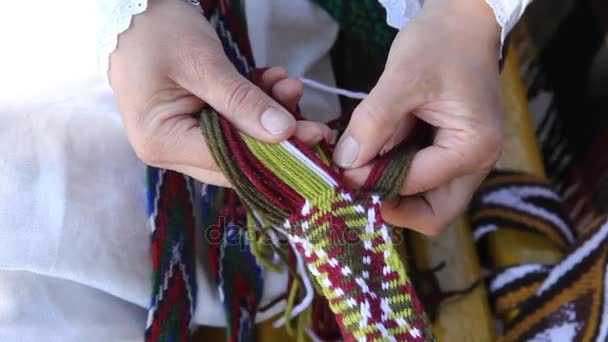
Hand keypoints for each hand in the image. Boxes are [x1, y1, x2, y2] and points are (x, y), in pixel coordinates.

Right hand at [109, 0, 329, 186]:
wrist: (129, 8)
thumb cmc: (157, 31)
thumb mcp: (203, 63)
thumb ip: (243, 100)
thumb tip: (285, 133)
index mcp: (162, 141)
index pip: (228, 162)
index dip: (274, 154)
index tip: (312, 137)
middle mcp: (168, 149)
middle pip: (235, 161)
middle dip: (277, 139)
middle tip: (314, 121)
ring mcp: (179, 139)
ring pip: (238, 144)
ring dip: (268, 117)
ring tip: (289, 85)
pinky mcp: (190, 124)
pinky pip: (231, 125)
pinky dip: (254, 107)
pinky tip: (272, 81)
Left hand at [335, 0, 503, 234]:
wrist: (463, 20)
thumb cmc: (440, 43)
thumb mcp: (401, 79)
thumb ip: (372, 125)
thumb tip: (345, 164)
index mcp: (472, 148)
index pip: (416, 186)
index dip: (374, 182)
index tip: (342, 168)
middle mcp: (477, 163)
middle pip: (432, 214)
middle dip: (391, 205)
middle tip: (357, 185)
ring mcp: (466, 160)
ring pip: (425, 200)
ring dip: (392, 189)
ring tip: (364, 163)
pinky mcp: (452, 152)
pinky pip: (422, 178)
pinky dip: (396, 172)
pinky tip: (377, 151)